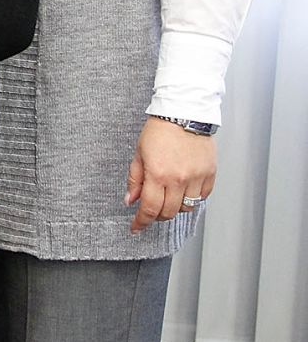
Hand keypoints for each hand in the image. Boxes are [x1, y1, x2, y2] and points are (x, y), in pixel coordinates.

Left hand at [126, 116, 216, 231]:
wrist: (184, 113)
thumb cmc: (159, 131)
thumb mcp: (139, 154)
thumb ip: (135, 179)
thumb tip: (131, 201)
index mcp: (158, 174)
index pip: (149, 208)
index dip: (141, 222)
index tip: (136, 228)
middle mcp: (179, 179)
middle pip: (169, 212)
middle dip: (157, 215)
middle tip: (151, 210)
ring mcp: (197, 178)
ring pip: (186, 208)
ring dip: (175, 207)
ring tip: (168, 197)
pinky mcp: (210, 174)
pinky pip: (202, 197)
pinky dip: (192, 199)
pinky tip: (184, 190)